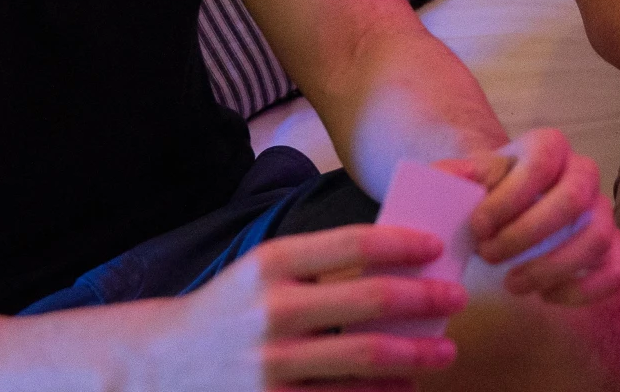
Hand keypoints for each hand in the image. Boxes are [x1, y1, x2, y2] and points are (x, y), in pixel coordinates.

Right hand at [145, 224, 464, 390]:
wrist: (161, 365)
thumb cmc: (232, 309)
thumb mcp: (264, 271)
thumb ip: (322, 263)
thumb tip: (402, 258)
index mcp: (272, 263)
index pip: (354, 242)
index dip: (404, 242)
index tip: (436, 247)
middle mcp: (272, 311)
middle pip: (372, 301)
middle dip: (425, 300)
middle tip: (458, 298)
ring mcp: (272, 364)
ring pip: (366, 358)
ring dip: (416, 355)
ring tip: (445, 351)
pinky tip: (403, 388)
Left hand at [442, 127, 619, 306]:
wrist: (506, 216)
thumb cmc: (486, 196)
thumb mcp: (466, 180)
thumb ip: (455, 178)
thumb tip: (460, 180)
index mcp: (549, 147)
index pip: (543, 161)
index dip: (510, 196)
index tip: (477, 226)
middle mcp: (582, 174)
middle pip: (575, 199)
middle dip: (527, 234)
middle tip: (489, 256)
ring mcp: (601, 212)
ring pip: (598, 237)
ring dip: (552, 267)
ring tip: (511, 284)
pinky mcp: (610, 249)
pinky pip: (614, 271)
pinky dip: (581, 290)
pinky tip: (545, 296)